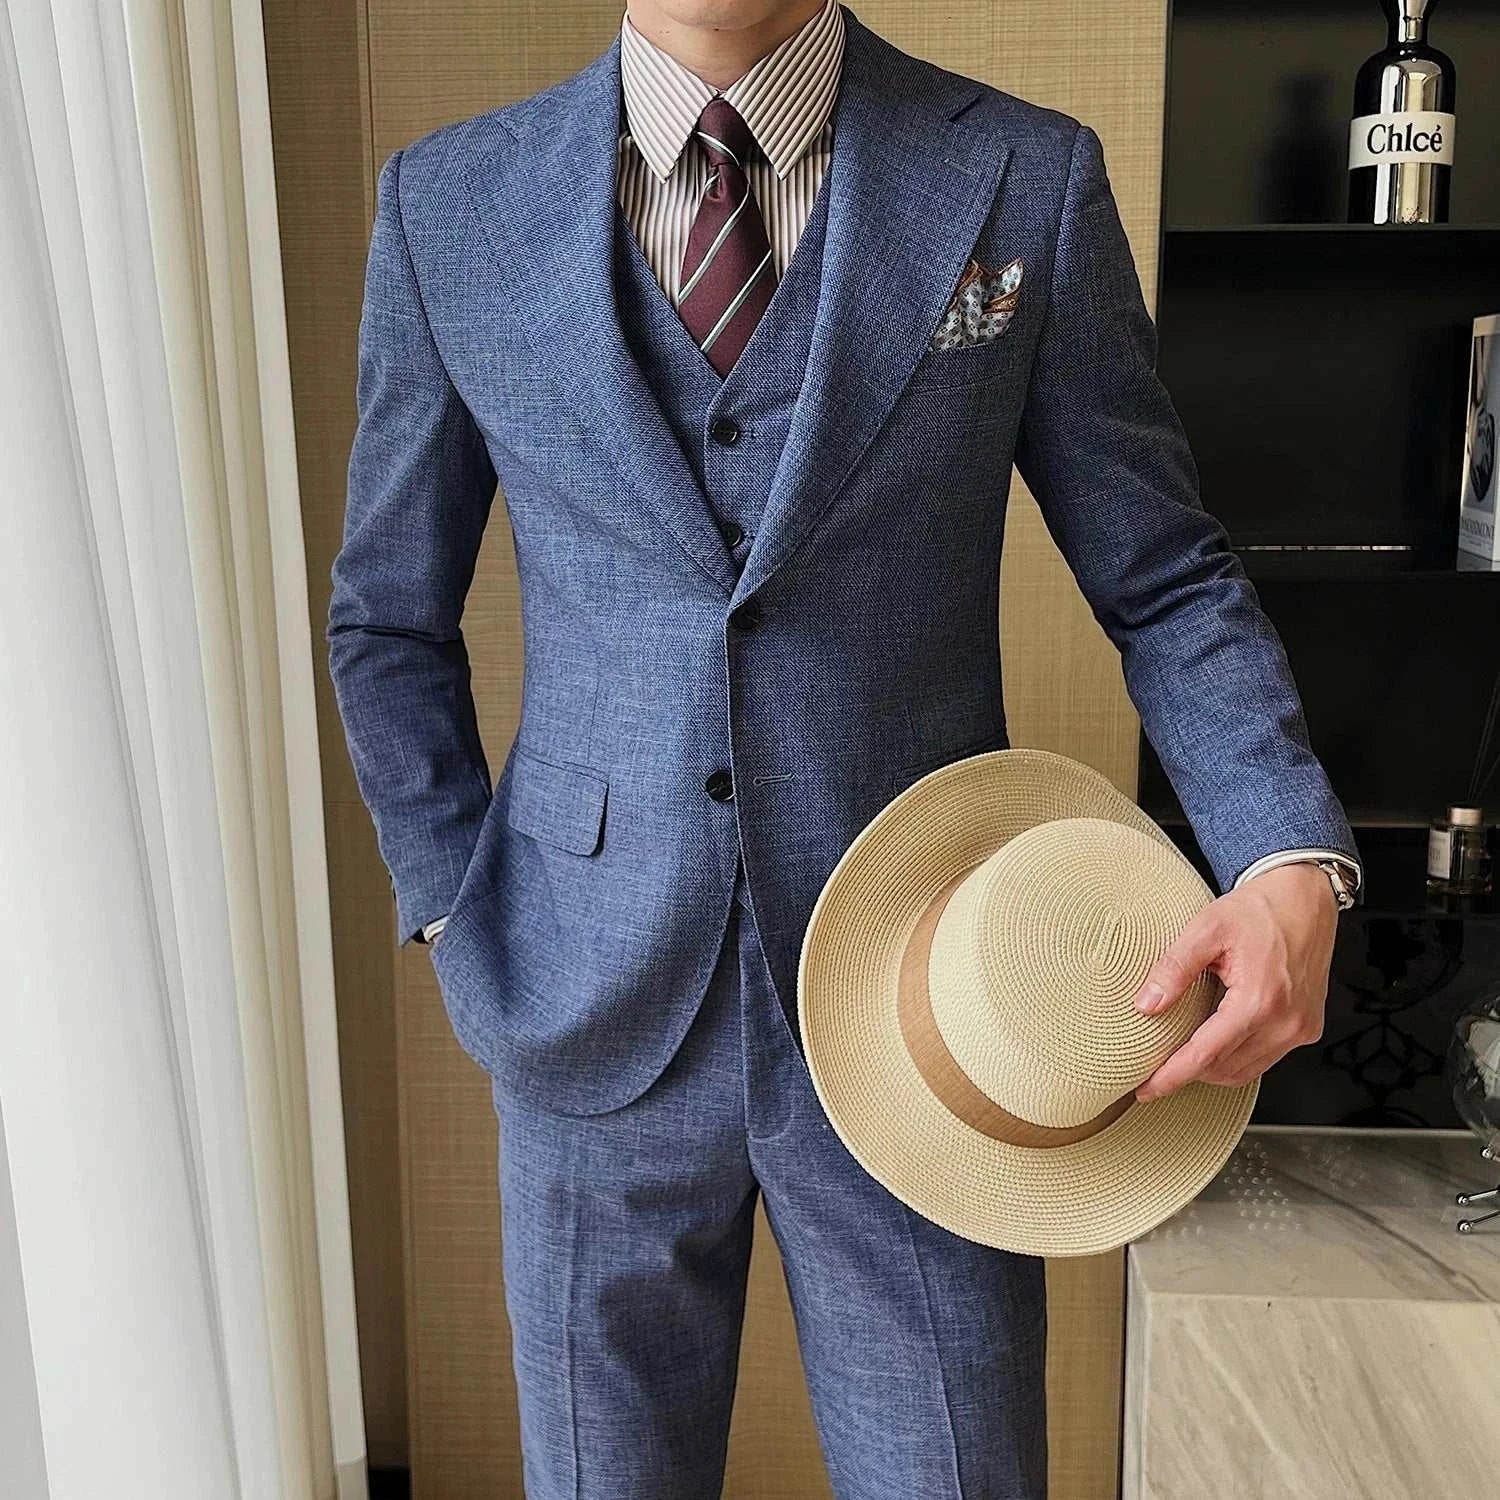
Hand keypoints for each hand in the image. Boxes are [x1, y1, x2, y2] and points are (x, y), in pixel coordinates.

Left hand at [1130, 864, 1337, 1101]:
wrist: (1304, 897)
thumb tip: (1146, 1005)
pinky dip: (1237, 1058)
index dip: (1172, 1076)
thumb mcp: (1206, 929)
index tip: (1146, 1090)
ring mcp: (1301, 1028)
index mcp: (1259, 1000)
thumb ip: (1174, 969)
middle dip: (1188, 1073)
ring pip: (1246, 1070)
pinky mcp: (1307, 1027)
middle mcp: (1286, 1022)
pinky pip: (1265, 1058)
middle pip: (1225, 1069)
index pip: (1206, 1054)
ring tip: (1182, 1056)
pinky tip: (1215, 1042)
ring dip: (1212, 1068)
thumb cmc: (1258, 909)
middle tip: (1155, 1068)